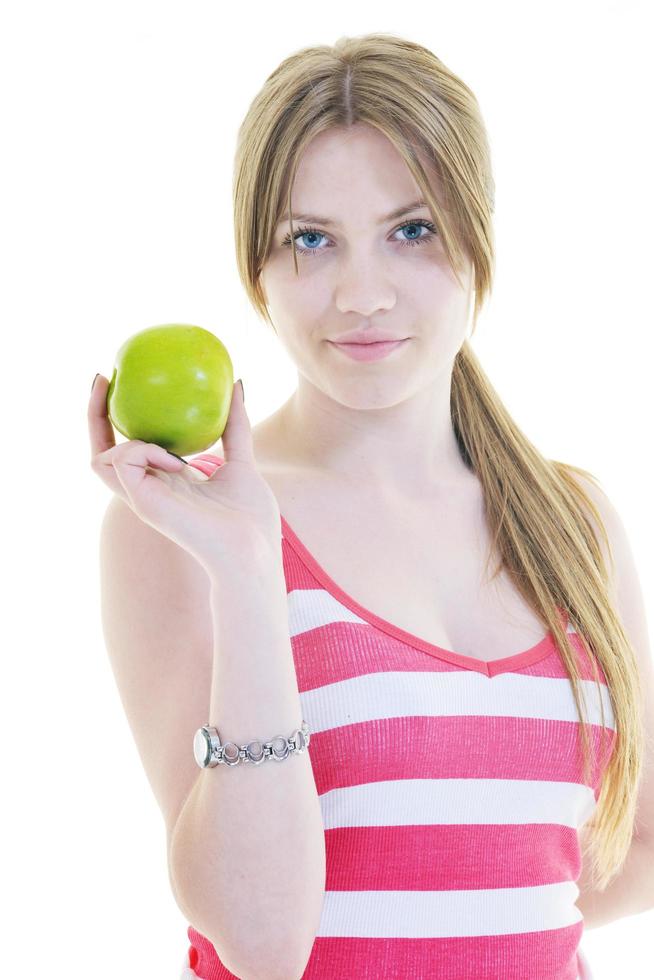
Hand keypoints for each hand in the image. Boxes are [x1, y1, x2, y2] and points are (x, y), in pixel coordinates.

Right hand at [88, 376, 282, 573]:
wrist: (252, 553)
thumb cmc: (251, 519)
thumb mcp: (243, 461)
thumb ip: (236, 426)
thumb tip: (237, 384)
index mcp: (165, 482)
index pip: (127, 448)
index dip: (113, 418)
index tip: (115, 381)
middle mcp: (147, 490)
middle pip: (101, 452)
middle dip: (93, 415)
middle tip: (102, 378)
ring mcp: (142, 498)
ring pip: (102, 458)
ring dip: (129, 438)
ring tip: (160, 439)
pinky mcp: (143, 504)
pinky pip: (125, 461)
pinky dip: (145, 451)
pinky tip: (175, 461)